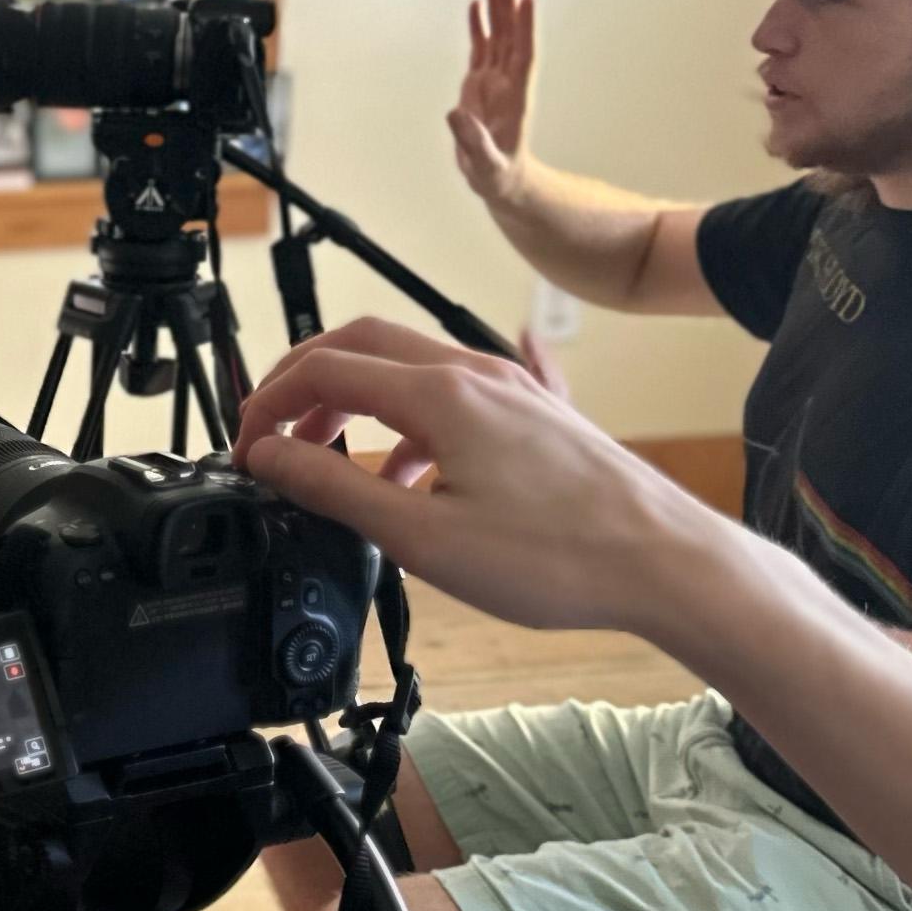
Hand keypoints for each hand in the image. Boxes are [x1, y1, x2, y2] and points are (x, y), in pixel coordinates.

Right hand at [234, 316, 724, 639]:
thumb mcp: (422, 537)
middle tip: (270, 434)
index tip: (245, 447)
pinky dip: (406, 424)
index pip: (323, 370)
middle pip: (360, 347)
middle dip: (302, 384)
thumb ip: (334, 487)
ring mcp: (510, 388)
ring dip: (354, 405)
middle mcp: (475, 372)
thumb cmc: (560, 557)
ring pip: (407, 368)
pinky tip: (409, 475)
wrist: (666, 563)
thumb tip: (270, 456)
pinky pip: (451, 396)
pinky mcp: (535, 413)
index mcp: (439, 393)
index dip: (268, 404)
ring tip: (334, 466)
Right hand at [446, 0, 538, 206]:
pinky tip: (476, 6)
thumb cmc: (497, 176)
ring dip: (498, 10)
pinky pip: (481, 49)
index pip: (523, 56)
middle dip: (509, 8)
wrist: (501, 181)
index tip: (527, 1)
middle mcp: (508, 83)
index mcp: (515, 98)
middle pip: (511, 38)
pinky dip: (479, 27)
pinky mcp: (480, 84)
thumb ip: (472, 141)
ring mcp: (494, 81)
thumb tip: (455, 113)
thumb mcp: (486, 166)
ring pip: (499, 38)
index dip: (525, 29)